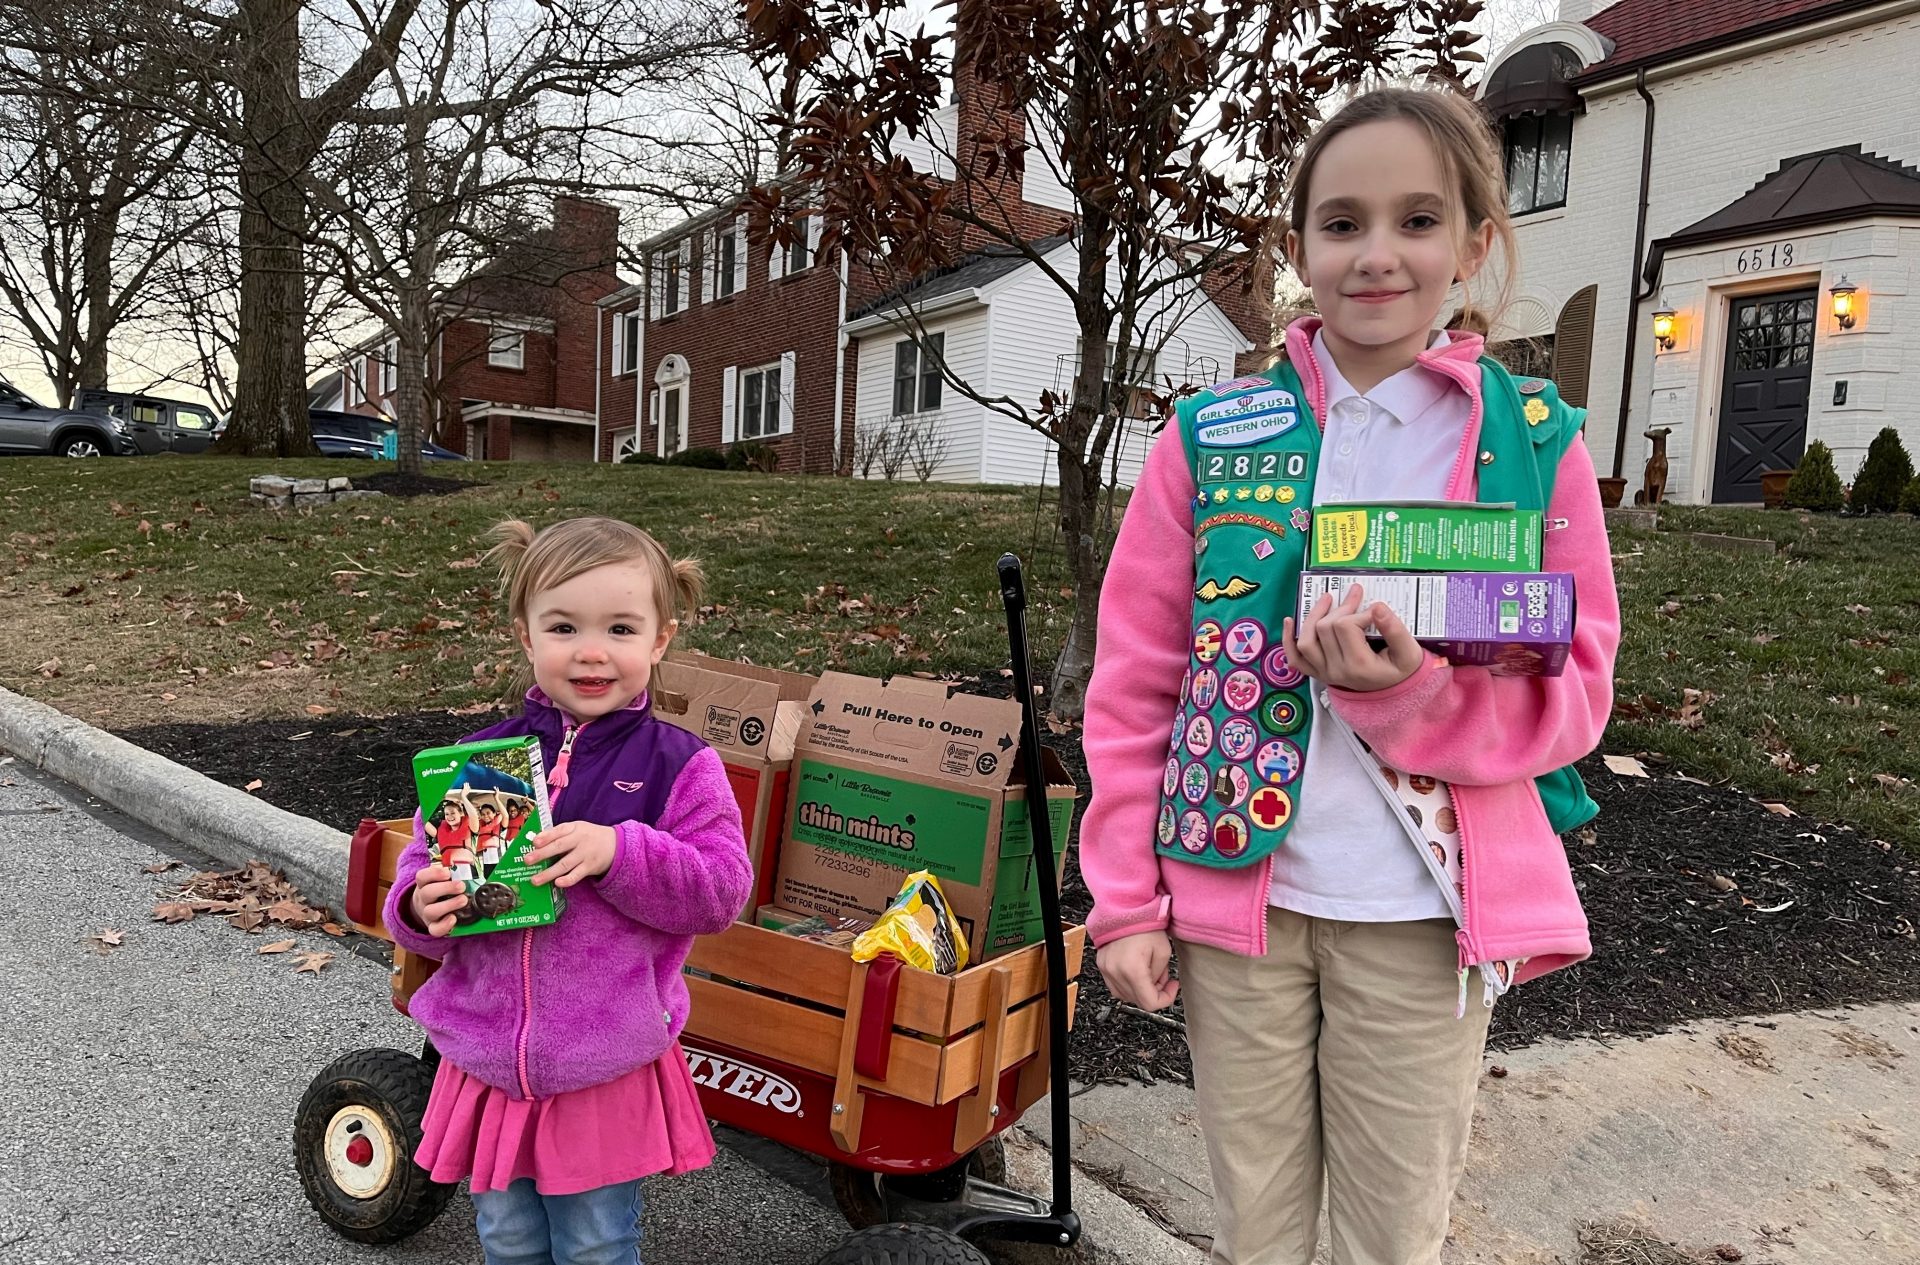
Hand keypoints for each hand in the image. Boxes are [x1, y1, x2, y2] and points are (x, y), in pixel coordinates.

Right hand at [411, 864, 467, 936]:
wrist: (428, 907)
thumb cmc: (441, 889)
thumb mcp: (443, 878)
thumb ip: (452, 869)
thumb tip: (470, 857)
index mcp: (425, 884)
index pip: (422, 877)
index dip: (433, 874)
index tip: (447, 872)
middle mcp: (423, 898)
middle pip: (427, 893)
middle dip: (445, 888)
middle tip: (461, 886)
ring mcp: (427, 913)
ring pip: (431, 911)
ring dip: (448, 905)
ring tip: (464, 900)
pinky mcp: (433, 926)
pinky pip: (434, 930)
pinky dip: (444, 926)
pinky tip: (453, 919)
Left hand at [525, 821, 617, 887]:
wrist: (615, 845)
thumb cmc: (589, 836)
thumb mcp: (577, 829)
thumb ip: (558, 833)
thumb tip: (536, 841)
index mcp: (574, 828)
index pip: (559, 831)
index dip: (546, 837)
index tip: (534, 843)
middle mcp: (580, 840)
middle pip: (559, 847)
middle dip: (542, 854)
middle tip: (527, 861)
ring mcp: (585, 854)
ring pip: (565, 864)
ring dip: (549, 873)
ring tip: (535, 880)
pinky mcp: (590, 867)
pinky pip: (577, 875)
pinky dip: (568, 880)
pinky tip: (557, 883)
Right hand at [1096, 930, 1178, 1011]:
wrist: (1124, 908)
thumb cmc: (1144, 924)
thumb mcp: (1163, 951)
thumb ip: (1160, 976)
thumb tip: (1156, 986)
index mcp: (1132, 970)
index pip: (1149, 1003)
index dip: (1165, 999)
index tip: (1172, 987)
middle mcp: (1115, 972)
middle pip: (1137, 1000)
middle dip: (1153, 991)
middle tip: (1162, 974)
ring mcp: (1106, 969)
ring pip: (1125, 995)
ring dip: (1140, 989)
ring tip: (1148, 969)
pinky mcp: (1101, 965)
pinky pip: (1115, 985)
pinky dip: (1127, 984)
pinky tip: (1136, 970)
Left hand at [1282, 583, 1424, 692]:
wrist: (1395, 694)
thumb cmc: (1402, 672)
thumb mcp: (1409, 652)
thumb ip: (1395, 630)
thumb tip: (1377, 607)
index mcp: (1359, 666)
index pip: (1346, 626)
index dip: (1360, 611)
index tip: (1374, 609)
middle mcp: (1337, 671)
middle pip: (1325, 629)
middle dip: (1341, 608)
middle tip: (1355, 594)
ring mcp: (1325, 673)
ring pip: (1306, 641)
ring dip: (1314, 616)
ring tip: (1327, 598)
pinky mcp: (1318, 673)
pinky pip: (1295, 658)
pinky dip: (1288, 640)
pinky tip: (1289, 621)